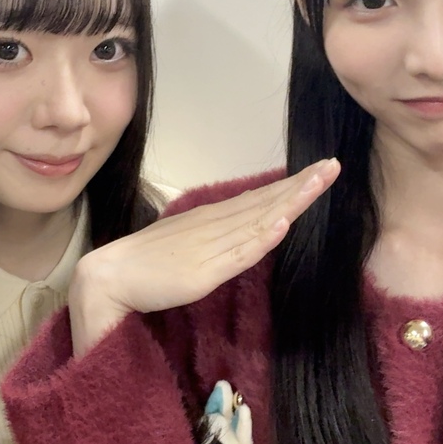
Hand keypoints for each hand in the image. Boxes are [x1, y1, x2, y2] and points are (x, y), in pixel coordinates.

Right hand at [68, 159, 339, 355]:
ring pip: (259, 221)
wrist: (109, 278)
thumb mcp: (185, 246)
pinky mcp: (205, 272)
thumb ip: (212, 238)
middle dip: (300, 185)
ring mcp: (211, 247)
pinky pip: (239, 254)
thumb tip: (239, 231)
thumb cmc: (144, 265)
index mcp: (210, 219)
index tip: (318, 171)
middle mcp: (214, 226)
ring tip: (318, 183)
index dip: (289, 185)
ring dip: (290, 202)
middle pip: (265, 203)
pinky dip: (261, 237)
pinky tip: (281, 224)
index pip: (258, 199)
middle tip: (333, 165)